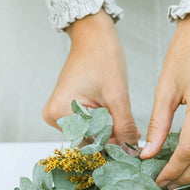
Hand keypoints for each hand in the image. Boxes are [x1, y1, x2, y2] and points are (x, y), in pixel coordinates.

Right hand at [42, 10, 139, 147]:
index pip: (90, 142)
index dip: (114, 147)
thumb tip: (132, 152)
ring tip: (130, 130)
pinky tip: (119, 124)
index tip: (133, 151)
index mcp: (61, 112)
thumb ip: (125, 127)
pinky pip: (86, 127)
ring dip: (110, 135)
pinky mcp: (65, 111)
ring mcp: (57, 114)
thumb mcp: (118, 97)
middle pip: (88, 141)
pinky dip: (103, 127)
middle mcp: (53, 116)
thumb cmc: (102, 58)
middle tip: (135, 140)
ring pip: (89, 136)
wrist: (92, 37)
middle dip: (113, 141)